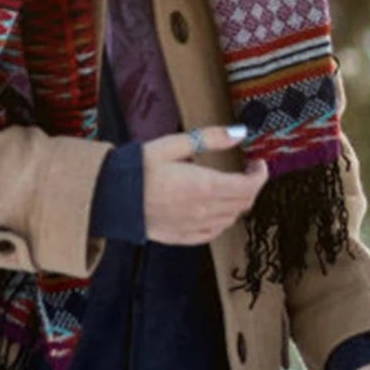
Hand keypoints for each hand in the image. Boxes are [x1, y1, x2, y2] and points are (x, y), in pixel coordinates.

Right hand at [141, 126, 267, 245]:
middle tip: (247, 172)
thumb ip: (209, 139)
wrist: (109, 196)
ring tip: (230, 186)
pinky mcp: (186, 237)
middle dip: (251, 187)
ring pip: (232, 219)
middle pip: (244, 203)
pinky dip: (223, 219)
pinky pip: (216, 232)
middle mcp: (206, 211)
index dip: (260, 176)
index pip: (248, 187)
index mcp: (205, 186)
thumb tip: (238, 133)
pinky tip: (215, 207)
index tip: (259, 165)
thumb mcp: (171, 144)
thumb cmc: (137, 168)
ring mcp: (197, 227)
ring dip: (237, 203)